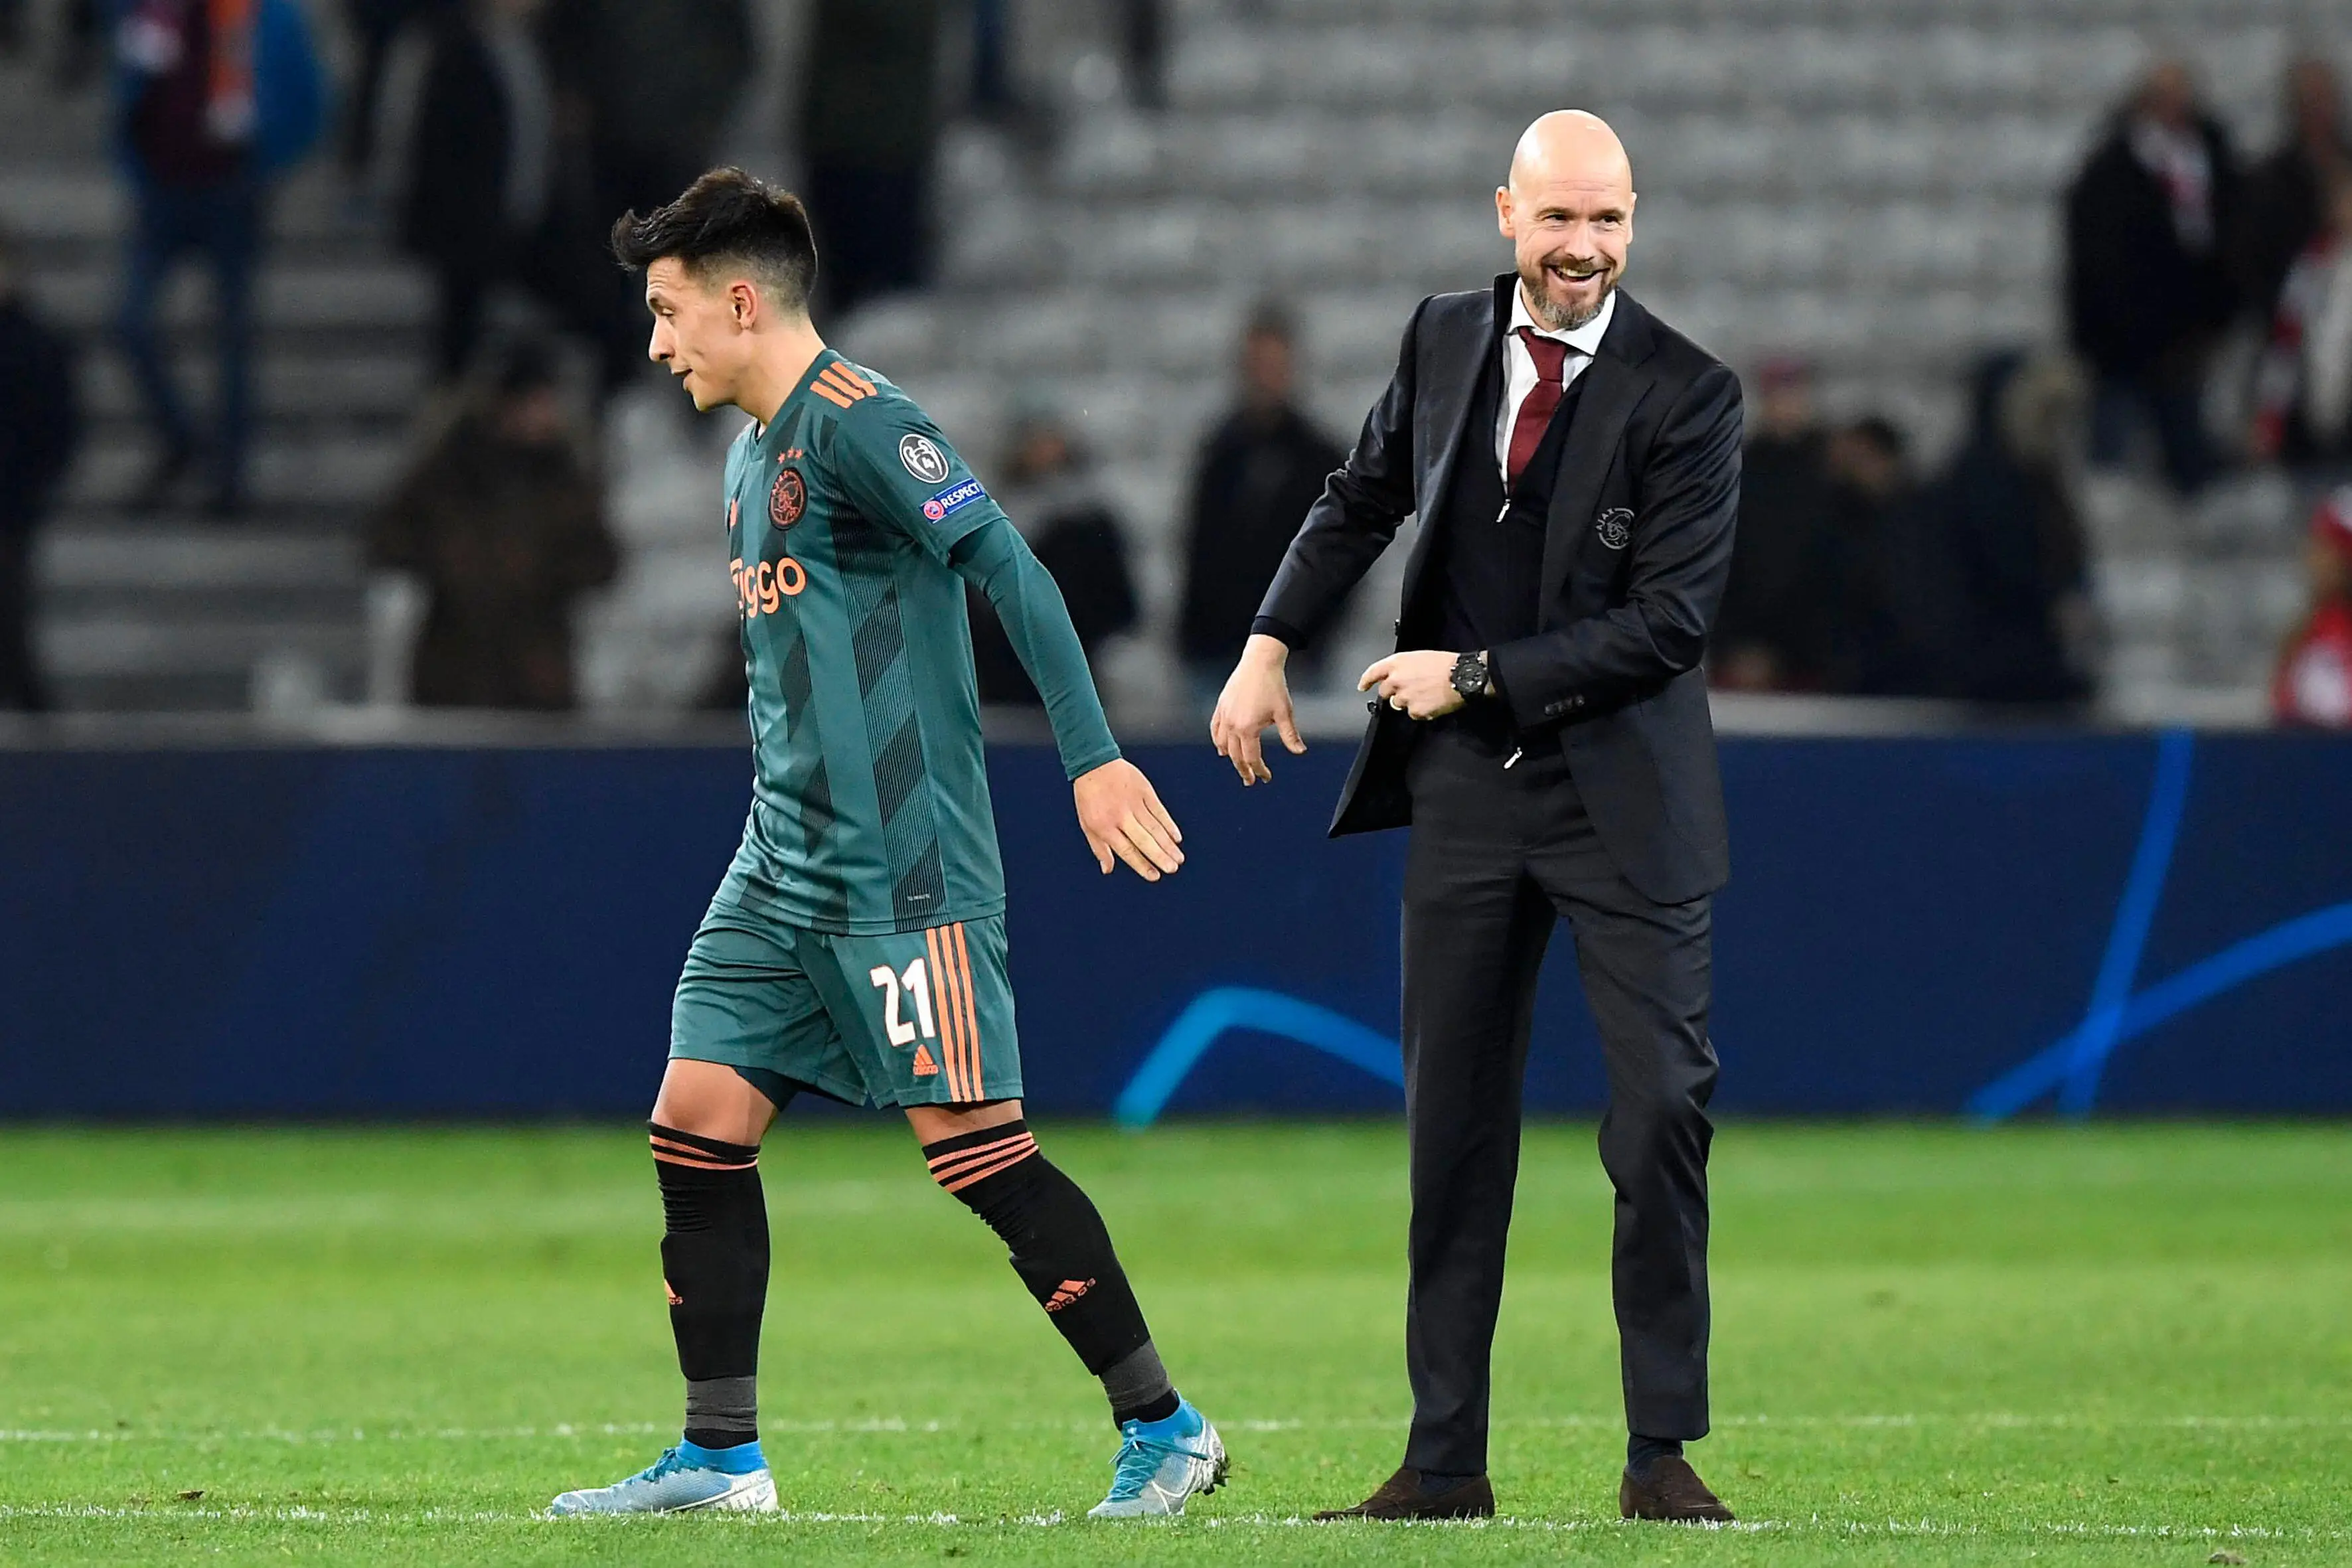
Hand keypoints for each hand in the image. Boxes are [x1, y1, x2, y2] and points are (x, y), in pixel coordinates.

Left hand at [1073, 758, 1183, 880]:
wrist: (1094, 763)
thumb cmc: (1088, 796)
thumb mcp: (1086, 824)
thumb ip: (1099, 848)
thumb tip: (1107, 870)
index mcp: (1104, 826)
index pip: (1127, 850)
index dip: (1142, 865)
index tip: (1154, 876)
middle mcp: (1120, 815)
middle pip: (1144, 840)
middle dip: (1160, 856)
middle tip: (1172, 869)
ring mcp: (1134, 802)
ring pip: (1155, 827)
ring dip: (1168, 844)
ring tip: (1178, 858)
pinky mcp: (1144, 790)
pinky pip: (1160, 811)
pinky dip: (1169, 825)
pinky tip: (1177, 837)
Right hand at [1209, 633, 1305, 785]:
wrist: (1259, 662)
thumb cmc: (1273, 685)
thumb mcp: (1284, 712)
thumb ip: (1290, 735)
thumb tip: (1300, 751)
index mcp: (1248, 729)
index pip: (1252, 758)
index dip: (1259, 771)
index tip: (1266, 777)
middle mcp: (1232, 725)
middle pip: (1236, 756)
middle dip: (1244, 770)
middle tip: (1250, 780)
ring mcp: (1224, 715)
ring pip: (1222, 744)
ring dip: (1230, 758)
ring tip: (1238, 765)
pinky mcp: (1221, 706)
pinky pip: (1215, 729)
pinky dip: (1217, 741)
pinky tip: (1221, 747)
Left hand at [1358, 650, 1466, 719]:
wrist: (1462, 676)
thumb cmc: (1445, 664)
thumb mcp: (1419, 657)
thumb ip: (1403, 667)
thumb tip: (1398, 677)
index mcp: (1397, 663)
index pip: (1373, 672)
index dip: (1366, 681)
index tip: (1363, 687)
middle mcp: (1396, 680)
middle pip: (1384, 692)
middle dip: (1393, 692)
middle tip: (1409, 689)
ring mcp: (1404, 697)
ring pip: (1398, 704)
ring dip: (1408, 701)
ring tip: (1426, 694)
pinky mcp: (1415, 710)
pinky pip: (1413, 713)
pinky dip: (1421, 710)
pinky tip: (1432, 702)